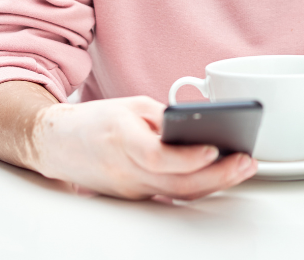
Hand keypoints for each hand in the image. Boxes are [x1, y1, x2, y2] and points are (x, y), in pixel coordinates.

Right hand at [32, 96, 257, 199]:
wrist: (58, 145)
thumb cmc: (94, 122)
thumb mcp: (130, 106)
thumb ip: (163, 118)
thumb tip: (199, 129)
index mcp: (121, 139)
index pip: (159, 156)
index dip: (189, 157)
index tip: (215, 147)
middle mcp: (126, 170)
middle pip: (177, 182)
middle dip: (217, 174)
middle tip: (245, 161)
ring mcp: (131, 189)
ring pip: (179, 192)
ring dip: (214, 183)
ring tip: (242, 167)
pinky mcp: (135, 197)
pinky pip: (171, 194)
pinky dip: (197, 185)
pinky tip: (219, 175)